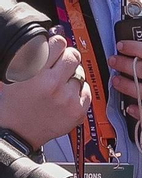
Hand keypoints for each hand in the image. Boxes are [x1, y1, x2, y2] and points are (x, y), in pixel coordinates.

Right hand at [0, 34, 88, 149]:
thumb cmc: (13, 104)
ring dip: (73, 73)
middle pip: (72, 57)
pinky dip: (80, 89)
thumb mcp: (14, 75)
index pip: (57, 44)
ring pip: (81, 74)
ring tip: (62, 79)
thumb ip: (30, 58)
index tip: (57, 43)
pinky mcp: (78, 112)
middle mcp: (55, 86)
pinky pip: (87, 92)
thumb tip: (45, 42)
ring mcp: (69, 100)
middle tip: (64, 58)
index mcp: (37, 73)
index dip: (58, 41)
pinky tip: (69, 91)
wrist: (18, 131)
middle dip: (68, 55)